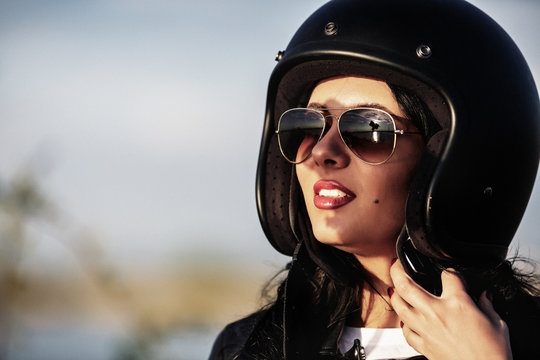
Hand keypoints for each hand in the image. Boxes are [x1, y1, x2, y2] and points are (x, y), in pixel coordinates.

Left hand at [389, 259, 511, 359]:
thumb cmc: (494, 353)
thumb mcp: (498, 324)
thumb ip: (488, 306)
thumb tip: (485, 296)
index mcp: (458, 303)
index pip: (448, 276)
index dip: (450, 271)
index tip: (450, 274)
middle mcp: (437, 313)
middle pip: (407, 285)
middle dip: (397, 271)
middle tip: (396, 264)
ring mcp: (427, 329)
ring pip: (399, 306)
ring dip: (395, 295)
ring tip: (395, 288)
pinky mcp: (424, 346)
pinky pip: (406, 331)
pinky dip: (403, 324)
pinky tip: (405, 320)